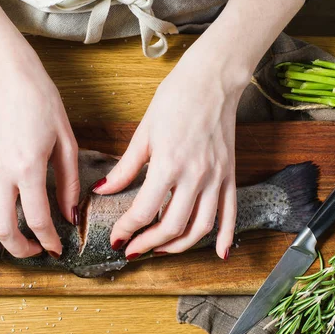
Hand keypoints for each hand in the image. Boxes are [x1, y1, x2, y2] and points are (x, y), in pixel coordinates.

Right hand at [0, 47, 78, 267]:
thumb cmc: (42, 104)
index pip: (38, 219)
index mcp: (28, 168)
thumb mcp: (66, 143)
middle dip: (19, 249)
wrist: (9, 77)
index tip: (57, 248)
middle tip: (33, 252)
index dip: (49, 241)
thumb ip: (68, 183)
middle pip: (2, 228)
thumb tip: (69, 216)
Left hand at [93, 49, 248, 260]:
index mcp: (168, 164)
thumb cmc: (175, 99)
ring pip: (201, 227)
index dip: (126, 229)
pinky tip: (220, 254)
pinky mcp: (230, 175)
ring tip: (161, 250)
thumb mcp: (144, 132)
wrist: (212, 80)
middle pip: (172, 226)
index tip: (116, 237)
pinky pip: (231, 213)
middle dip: (149, 244)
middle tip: (133, 249)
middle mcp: (195, 176)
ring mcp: (216, 178)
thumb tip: (104, 190)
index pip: (144, 210)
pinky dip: (226, 236)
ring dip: (180, 246)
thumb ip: (125, 167)